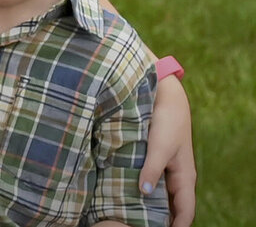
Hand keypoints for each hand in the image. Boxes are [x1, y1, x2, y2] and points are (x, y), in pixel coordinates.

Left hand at [140, 74, 194, 225]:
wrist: (165, 97)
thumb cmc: (167, 122)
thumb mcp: (159, 147)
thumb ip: (152, 169)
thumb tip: (145, 192)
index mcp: (184, 177)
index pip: (185, 212)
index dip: (177, 226)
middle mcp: (177, 176)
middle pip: (172, 206)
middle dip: (161, 218)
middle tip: (139, 225)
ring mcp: (166, 168)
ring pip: (160, 194)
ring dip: (150, 204)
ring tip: (131, 214)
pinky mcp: (154, 158)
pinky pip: (151, 180)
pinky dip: (142, 189)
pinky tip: (126, 193)